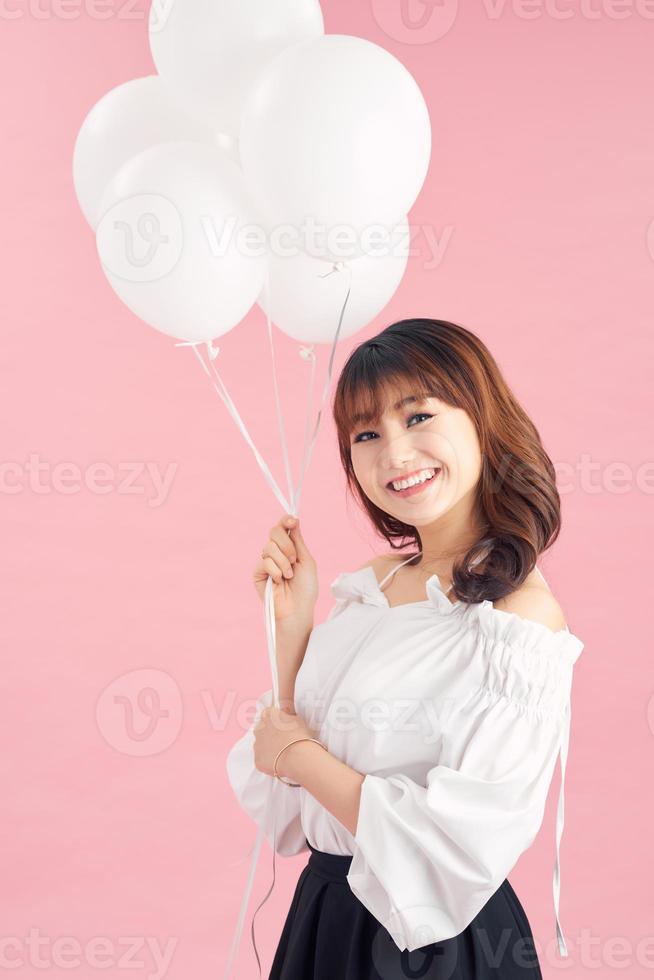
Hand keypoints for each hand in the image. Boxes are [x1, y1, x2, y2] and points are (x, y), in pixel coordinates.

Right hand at [252, 514, 317, 630]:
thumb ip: (298, 541)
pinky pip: (265, 561)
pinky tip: (279, 582)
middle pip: (274, 532)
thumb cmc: (306, 588)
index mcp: (289, 548)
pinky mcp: (257, 573)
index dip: (285, 521)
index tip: (292, 521)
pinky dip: (276, 571)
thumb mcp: (307, 561)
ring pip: (269, 547)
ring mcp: (266, 562)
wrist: (297, 609)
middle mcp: (276, 552)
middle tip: (294, 560)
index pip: (283, 527)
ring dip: (283, 562)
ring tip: (289, 576)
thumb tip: (294, 520)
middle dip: (287, 545)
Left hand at [253, 705, 317, 778]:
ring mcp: (257, 744)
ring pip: (261, 744)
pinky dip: (268, 760)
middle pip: (262, 728)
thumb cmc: (300, 736)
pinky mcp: (257, 759)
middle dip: (269, 733)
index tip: (281, 726)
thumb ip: (287, 715)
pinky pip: (262, 758)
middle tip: (282, 739)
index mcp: (269, 715)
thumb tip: (284, 714)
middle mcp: (259, 728)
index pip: (268, 713)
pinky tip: (279, 761)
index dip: (275, 720)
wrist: (297, 756)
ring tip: (282, 752)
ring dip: (268, 746)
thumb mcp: (297, 719)